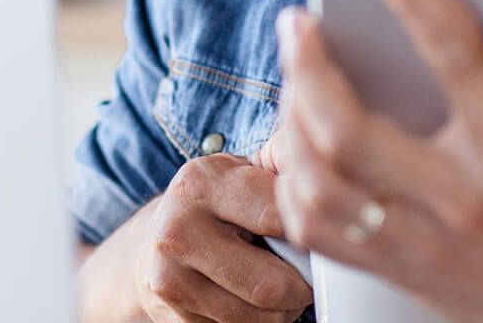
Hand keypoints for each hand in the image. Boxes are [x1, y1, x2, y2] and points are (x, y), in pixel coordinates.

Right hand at [123, 151, 313, 322]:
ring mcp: (171, 281)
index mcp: (201, 184)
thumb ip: (280, 174)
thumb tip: (331, 190)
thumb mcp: (237, 173)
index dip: (310, 232)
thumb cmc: (212, 206)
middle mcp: (179, 232)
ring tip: (278, 286)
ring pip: (261, 319)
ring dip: (284, 310)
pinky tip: (249, 300)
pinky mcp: (175, 319)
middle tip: (306, 274)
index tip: (319, 234)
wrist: (151, 245)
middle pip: (273, 284)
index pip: (280, 217)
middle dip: (302, 286)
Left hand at [259, 0, 482, 322]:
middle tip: (299, 22)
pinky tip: (297, 145)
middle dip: (311, 67)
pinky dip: (294, 186)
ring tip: (294, 79)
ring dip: (291, 125)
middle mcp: (463, 201)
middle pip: (354, 132)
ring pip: (322, 187)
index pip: (456, 58)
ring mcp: (426, 243)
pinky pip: (320, 234)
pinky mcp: (402, 272)